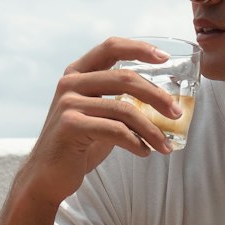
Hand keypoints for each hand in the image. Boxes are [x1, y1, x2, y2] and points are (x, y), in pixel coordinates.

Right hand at [17, 37, 183, 205]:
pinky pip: (115, 131)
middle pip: (125, 78)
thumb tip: (164, 103)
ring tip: (165, 146)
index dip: (139, 48)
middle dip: (157, 96)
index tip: (164, 58)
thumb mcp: (99, 116)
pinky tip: (144, 152)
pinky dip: (135, 143)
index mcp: (77, 73)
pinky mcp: (70, 125)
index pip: (111, 48)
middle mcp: (70, 83)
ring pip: (124, 109)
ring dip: (151, 129)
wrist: (47, 176)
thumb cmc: (79, 145)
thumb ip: (120, 102)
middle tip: (177, 114)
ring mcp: (68, 103)